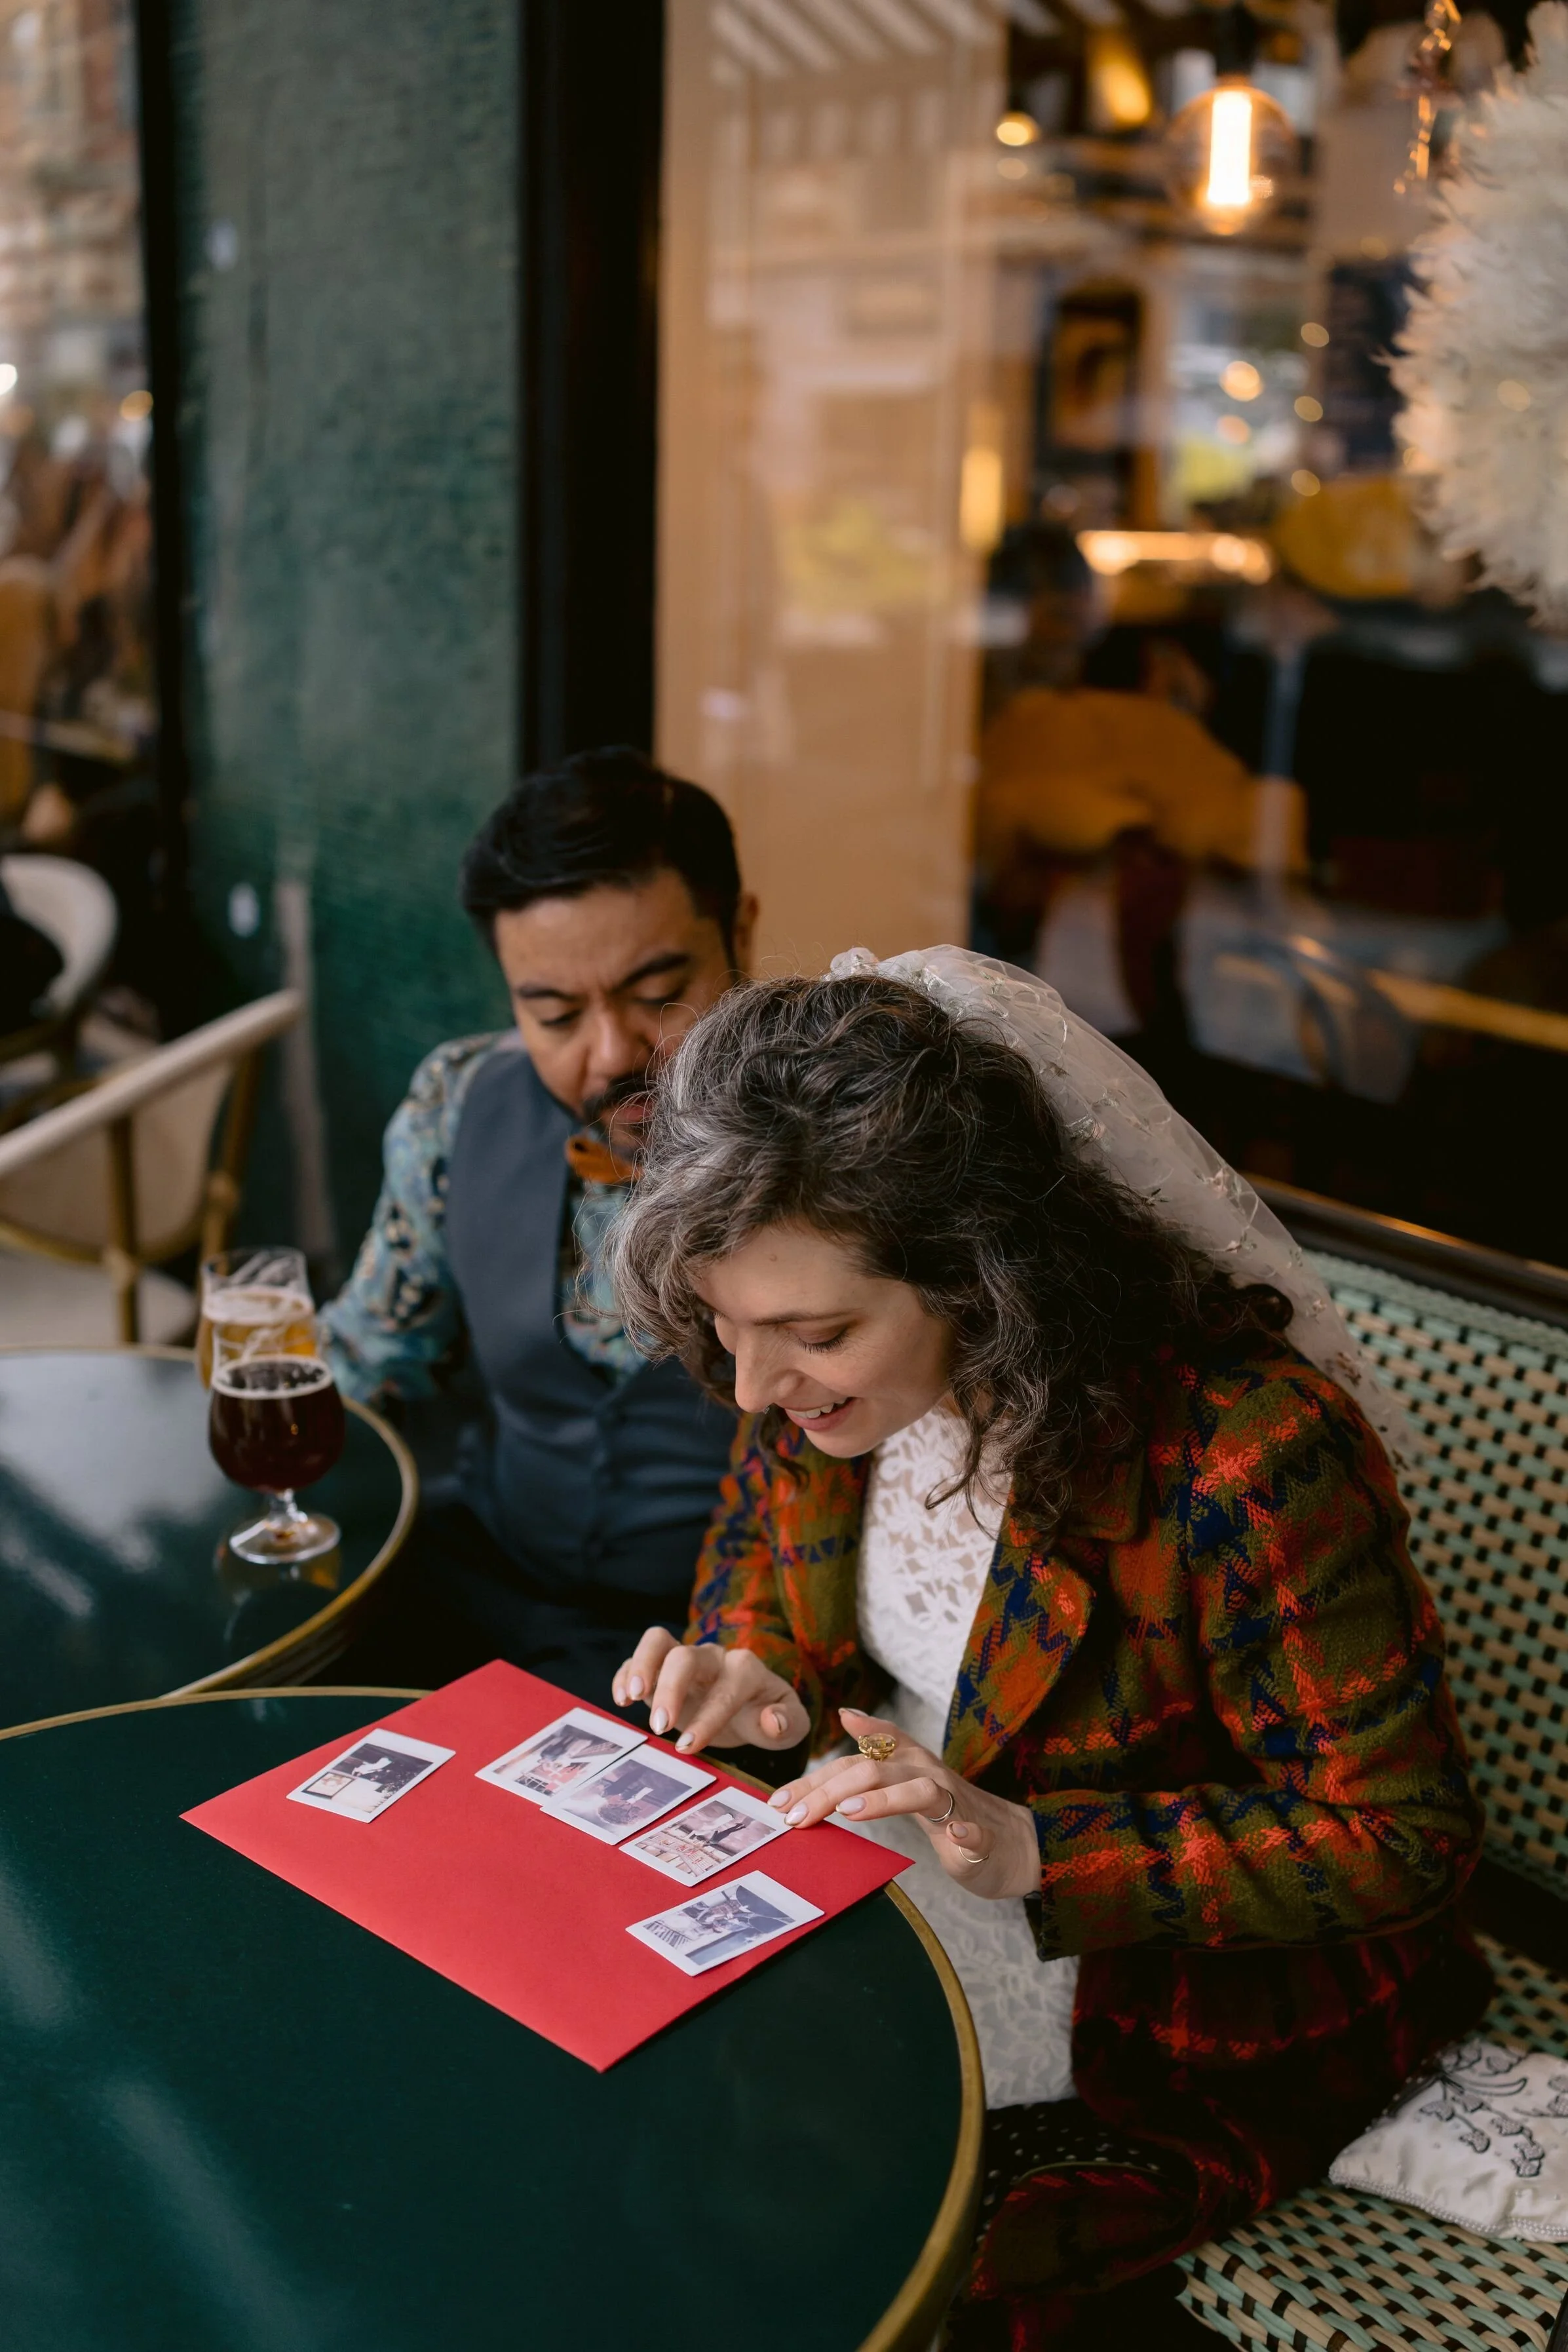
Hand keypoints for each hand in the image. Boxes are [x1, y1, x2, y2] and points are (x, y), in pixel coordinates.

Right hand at [612, 1629, 809, 1754]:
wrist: (750, 1707)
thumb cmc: (767, 1716)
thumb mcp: (791, 1725)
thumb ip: (789, 1723)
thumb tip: (772, 1720)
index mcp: (746, 1670)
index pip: (727, 1686)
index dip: (708, 1715)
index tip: (688, 1746)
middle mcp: (713, 1658)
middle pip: (686, 1657)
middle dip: (671, 1689)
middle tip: (659, 1727)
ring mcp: (684, 1660)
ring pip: (658, 1641)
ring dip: (641, 1666)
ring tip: (631, 1697)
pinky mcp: (660, 1669)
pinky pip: (638, 1659)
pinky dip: (625, 1673)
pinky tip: (621, 1698)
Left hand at [767, 1707, 1038, 1900]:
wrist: (1010, 1844)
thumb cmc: (949, 1814)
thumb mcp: (905, 1782)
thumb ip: (874, 1758)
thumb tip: (846, 1714)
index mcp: (905, 1763)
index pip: (852, 1760)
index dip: (814, 1776)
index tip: (778, 1799)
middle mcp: (927, 1772)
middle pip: (874, 1769)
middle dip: (830, 1791)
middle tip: (795, 1817)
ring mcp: (956, 1802)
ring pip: (920, 1790)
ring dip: (886, 1799)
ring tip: (852, 1813)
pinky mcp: (981, 1834)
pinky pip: (974, 1829)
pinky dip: (965, 1830)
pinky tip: (955, 1836)